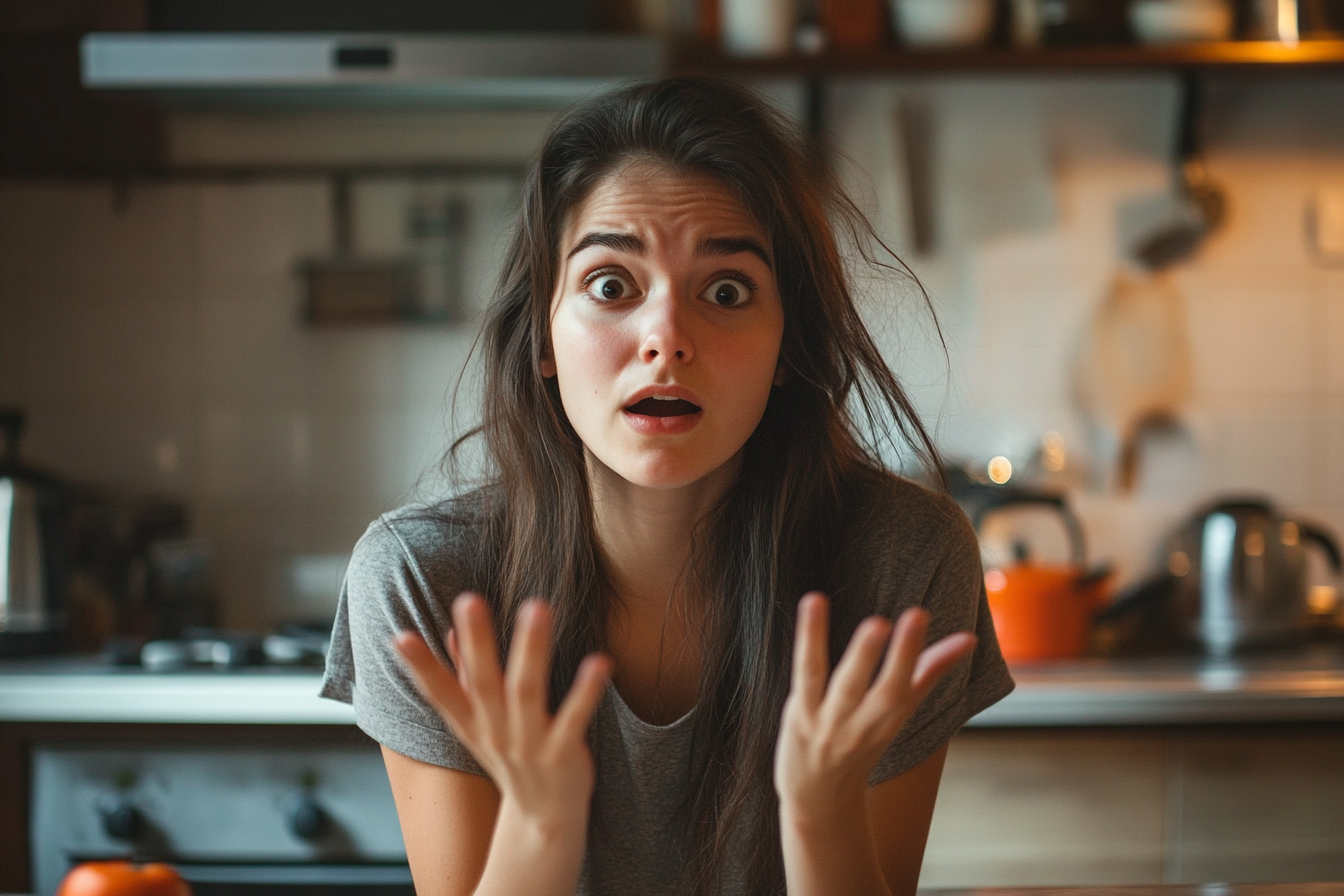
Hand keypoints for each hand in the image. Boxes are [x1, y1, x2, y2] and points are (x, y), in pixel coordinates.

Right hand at [394, 594, 611, 831]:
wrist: (543, 820)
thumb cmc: (512, 758)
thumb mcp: (480, 723)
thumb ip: (464, 677)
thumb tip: (449, 633)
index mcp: (471, 725)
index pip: (439, 693)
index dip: (420, 667)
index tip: (399, 637)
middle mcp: (495, 733)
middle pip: (483, 684)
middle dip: (476, 642)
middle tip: (468, 600)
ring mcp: (528, 745)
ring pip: (526, 693)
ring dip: (530, 650)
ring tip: (536, 607)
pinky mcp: (562, 754)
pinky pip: (574, 718)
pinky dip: (585, 691)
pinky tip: (599, 661)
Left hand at [774, 593, 975, 819]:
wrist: (820, 800)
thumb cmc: (862, 744)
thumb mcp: (898, 713)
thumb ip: (929, 671)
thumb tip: (970, 638)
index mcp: (893, 719)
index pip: (912, 687)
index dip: (929, 656)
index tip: (933, 620)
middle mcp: (867, 723)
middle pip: (889, 691)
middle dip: (904, 656)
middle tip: (917, 617)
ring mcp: (832, 722)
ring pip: (849, 686)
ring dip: (864, 654)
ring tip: (878, 623)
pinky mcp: (801, 715)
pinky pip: (807, 674)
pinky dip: (810, 640)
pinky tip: (813, 603)